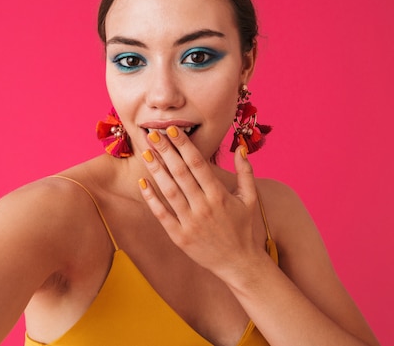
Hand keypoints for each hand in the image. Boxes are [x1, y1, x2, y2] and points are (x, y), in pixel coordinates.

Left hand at [138, 125, 265, 278]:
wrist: (239, 264)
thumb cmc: (244, 228)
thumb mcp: (250, 199)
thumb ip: (246, 172)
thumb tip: (241, 148)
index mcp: (219, 196)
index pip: (198, 164)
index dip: (184, 145)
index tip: (171, 130)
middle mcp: (204, 207)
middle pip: (181, 173)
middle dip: (165, 151)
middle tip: (151, 133)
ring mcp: (190, 223)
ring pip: (169, 191)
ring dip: (156, 170)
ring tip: (145, 153)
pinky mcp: (180, 237)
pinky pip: (162, 215)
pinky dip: (151, 199)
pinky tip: (142, 183)